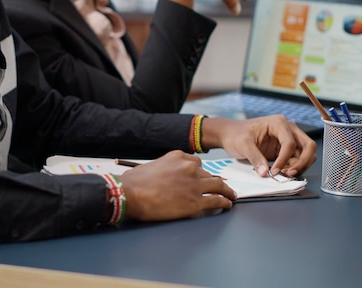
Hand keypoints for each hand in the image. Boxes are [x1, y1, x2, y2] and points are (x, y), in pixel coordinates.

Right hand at [118, 150, 235, 221]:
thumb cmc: (133, 182)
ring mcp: (194, 185)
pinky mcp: (196, 202)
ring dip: (226, 191)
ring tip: (231, 195)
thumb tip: (162, 178)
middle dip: (215, 182)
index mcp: (178, 157)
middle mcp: (189, 168)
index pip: (196, 163)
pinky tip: (228, 204)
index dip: (201, 172)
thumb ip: (163, 169)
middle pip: (209, 175)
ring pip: (218, 186)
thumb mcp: (151, 166)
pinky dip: (225, 202)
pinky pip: (217, 201)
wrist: (130, 194)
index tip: (204, 177)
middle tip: (221, 187)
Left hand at [200, 115, 316, 177]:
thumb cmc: (236, 134)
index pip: (290, 142)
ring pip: (305, 154)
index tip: (274, 172)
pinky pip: (297, 159)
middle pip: (308, 146)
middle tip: (289, 175)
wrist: (230, 135)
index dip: (284, 159)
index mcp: (278, 123)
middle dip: (302, 162)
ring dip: (299, 166)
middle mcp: (288, 129)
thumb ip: (255, 158)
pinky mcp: (285, 149)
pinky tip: (282, 173)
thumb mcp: (243, 145)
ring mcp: (288, 139)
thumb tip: (265, 173)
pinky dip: (293, 168)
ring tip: (284, 175)